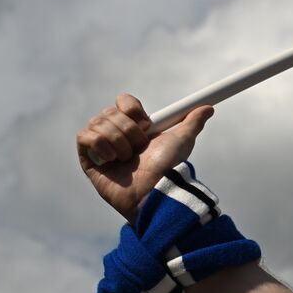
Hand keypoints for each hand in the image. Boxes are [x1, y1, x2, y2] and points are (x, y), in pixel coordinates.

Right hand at [76, 94, 212, 222]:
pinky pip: (84, 137)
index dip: (132, 109)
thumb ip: (192, 122)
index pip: (123, 102)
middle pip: (109, 112)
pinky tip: (112, 161)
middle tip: (139, 148)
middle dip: (128, 130)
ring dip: (117, 141)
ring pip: (97, 123)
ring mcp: (101, 147)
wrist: (155, 191)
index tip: (146, 124)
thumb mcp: (182, 140)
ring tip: (127, 160)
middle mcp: (116, 134)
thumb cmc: (169, 168)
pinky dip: (100, 146)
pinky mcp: (88, 159)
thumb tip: (207, 108)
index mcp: (135, 127)